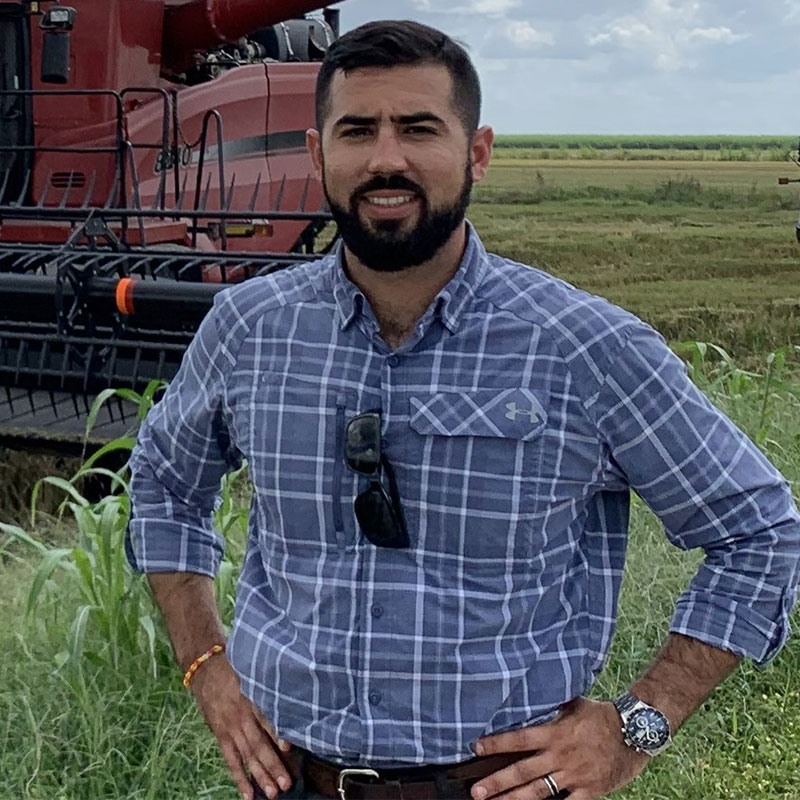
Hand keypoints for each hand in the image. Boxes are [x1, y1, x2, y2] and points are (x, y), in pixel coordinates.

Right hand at [191, 655, 293, 799]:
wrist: (205, 669)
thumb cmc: (236, 668)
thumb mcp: (253, 670)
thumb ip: (269, 682)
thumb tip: (295, 685)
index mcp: (250, 698)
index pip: (264, 718)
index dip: (276, 733)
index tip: (289, 748)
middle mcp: (240, 716)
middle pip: (258, 744)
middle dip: (273, 765)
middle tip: (286, 783)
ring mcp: (230, 729)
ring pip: (246, 756)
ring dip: (260, 775)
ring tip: (273, 792)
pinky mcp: (222, 736)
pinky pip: (231, 761)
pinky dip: (240, 778)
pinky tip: (248, 794)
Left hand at [471, 697, 649, 799]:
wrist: (635, 733)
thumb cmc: (602, 716)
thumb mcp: (574, 703)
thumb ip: (552, 704)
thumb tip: (530, 691)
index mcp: (555, 733)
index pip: (519, 739)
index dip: (496, 744)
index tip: (476, 748)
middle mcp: (561, 756)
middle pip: (523, 771)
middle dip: (497, 782)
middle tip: (477, 791)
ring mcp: (574, 776)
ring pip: (538, 792)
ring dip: (514, 799)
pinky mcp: (589, 791)